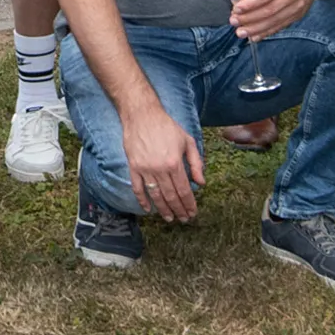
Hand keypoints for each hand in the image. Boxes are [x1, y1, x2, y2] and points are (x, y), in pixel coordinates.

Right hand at [120, 100, 205, 222]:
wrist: (142, 115)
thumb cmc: (167, 127)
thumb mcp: (187, 141)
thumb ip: (196, 163)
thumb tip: (201, 183)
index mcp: (175, 163)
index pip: (184, 190)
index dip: (189, 204)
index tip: (192, 212)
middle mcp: (160, 169)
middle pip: (171, 196)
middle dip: (178, 210)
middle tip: (183, 219)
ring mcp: (145, 169)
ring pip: (155, 195)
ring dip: (163, 209)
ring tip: (169, 218)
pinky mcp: (133, 167)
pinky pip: (138, 188)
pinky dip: (142, 200)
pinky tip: (148, 209)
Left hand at [227, 0, 320, 38]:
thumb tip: (239, 2)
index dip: (250, 4)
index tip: (236, 9)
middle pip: (268, 11)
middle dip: (249, 18)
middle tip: (234, 22)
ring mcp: (296, 8)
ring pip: (273, 21)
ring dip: (255, 29)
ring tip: (241, 32)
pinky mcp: (297, 17)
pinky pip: (279, 27)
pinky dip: (265, 33)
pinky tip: (254, 36)